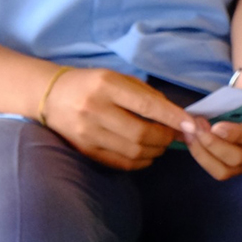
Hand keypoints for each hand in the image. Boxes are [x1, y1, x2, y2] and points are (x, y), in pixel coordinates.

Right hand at [41, 68, 191, 170]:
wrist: (50, 96)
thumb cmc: (92, 83)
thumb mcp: (119, 78)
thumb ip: (147, 95)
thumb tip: (177, 115)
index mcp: (107, 86)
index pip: (146, 105)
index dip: (172, 116)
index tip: (191, 123)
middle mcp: (95, 110)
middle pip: (141, 133)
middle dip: (165, 137)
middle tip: (174, 134)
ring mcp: (87, 133)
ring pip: (132, 151)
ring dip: (155, 150)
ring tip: (161, 143)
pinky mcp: (84, 150)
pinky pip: (119, 162)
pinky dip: (140, 162)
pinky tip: (147, 154)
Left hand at [184, 39, 241, 181]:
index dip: (236, 134)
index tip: (215, 126)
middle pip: (239, 156)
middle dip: (212, 143)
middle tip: (193, 125)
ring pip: (227, 168)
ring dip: (204, 153)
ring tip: (190, 132)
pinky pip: (221, 170)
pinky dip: (203, 158)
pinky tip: (193, 140)